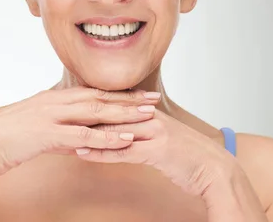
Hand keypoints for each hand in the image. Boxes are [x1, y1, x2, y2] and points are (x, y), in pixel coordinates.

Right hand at [0, 88, 161, 176]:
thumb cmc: (5, 137)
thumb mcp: (37, 130)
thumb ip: (60, 133)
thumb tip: (79, 142)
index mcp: (53, 99)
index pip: (92, 93)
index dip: (118, 94)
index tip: (139, 95)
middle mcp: (56, 103)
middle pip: (99, 98)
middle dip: (128, 100)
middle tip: (153, 100)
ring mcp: (52, 116)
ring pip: (95, 113)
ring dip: (124, 114)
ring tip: (148, 116)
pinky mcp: (47, 134)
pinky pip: (83, 135)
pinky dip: (106, 137)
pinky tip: (125, 138)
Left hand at [76, 109, 236, 197]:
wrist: (214, 168)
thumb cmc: (188, 154)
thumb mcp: (164, 136)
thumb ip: (143, 129)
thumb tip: (123, 129)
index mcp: (150, 112)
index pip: (114, 104)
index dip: (90, 105)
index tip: (68, 106)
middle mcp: (150, 117)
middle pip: (110, 112)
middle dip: (83, 115)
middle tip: (58, 116)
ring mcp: (154, 132)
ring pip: (113, 130)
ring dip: (86, 133)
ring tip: (62, 134)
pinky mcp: (157, 150)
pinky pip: (123, 151)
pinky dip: (101, 152)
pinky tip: (83, 153)